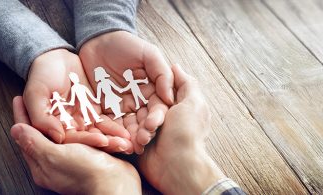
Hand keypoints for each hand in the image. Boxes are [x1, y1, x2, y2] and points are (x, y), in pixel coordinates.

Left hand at [11, 96, 140, 194]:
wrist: (117, 183)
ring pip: (66, 133)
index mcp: (43, 164)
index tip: (18, 100)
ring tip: (58, 100)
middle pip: (44, 133)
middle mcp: (57, 161)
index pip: (27, 137)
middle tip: (37, 97)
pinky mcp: (91, 154)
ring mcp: (74, 158)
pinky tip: (81, 114)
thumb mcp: (55, 156)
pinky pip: (83, 136)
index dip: (22, 116)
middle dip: (41, 114)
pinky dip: (82, 125)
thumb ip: (35, 142)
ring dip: (63, 117)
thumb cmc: (86, 172)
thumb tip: (16, 130)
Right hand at [23, 49, 131, 152]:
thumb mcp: (36, 94)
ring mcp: (85, 119)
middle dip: (108, 143)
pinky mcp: (96, 110)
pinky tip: (130, 130)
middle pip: (90, 139)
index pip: (73, 139)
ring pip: (101, 132)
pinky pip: (108, 120)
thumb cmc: (41, 75)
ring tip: (130, 141)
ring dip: (116, 137)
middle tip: (125, 146)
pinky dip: (118, 126)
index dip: (87, 140)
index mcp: (56, 126)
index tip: (103, 141)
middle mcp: (72, 126)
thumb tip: (57, 138)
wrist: (55, 58)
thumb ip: (42, 117)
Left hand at [80, 31, 172, 153]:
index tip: (152, 126)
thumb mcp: (149, 54)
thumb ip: (162, 73)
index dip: (156, 118)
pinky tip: (113, 140)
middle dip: (144, 132)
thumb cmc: (128, 45)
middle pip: (145, 120)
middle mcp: (141, 101)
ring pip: (129, 125)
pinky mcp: (106, 108)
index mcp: (154, 90)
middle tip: (141, 141)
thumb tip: (170, 98)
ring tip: (129, 146)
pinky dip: (112, 132)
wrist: (99, 40)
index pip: (159, 108)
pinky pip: (110, 122)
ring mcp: (124, 106)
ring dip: (130, 137)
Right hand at [138, 64, 224, 194]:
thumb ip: (186, 83)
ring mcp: (152, 132)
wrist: (177, 167)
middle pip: (146, 106)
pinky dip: (131, 136)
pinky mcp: (140, 144)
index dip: (153, 91)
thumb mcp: (193, 103)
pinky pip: (130, 134)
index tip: (143, 88)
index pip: (159, 92)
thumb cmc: (187, 134)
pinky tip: (136, 140)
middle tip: (150, 122)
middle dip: (146, 114)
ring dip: (139, 127)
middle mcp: (165, 118)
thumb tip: (176, 66)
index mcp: (177, 107)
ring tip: (146, 134)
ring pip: (136, 120)